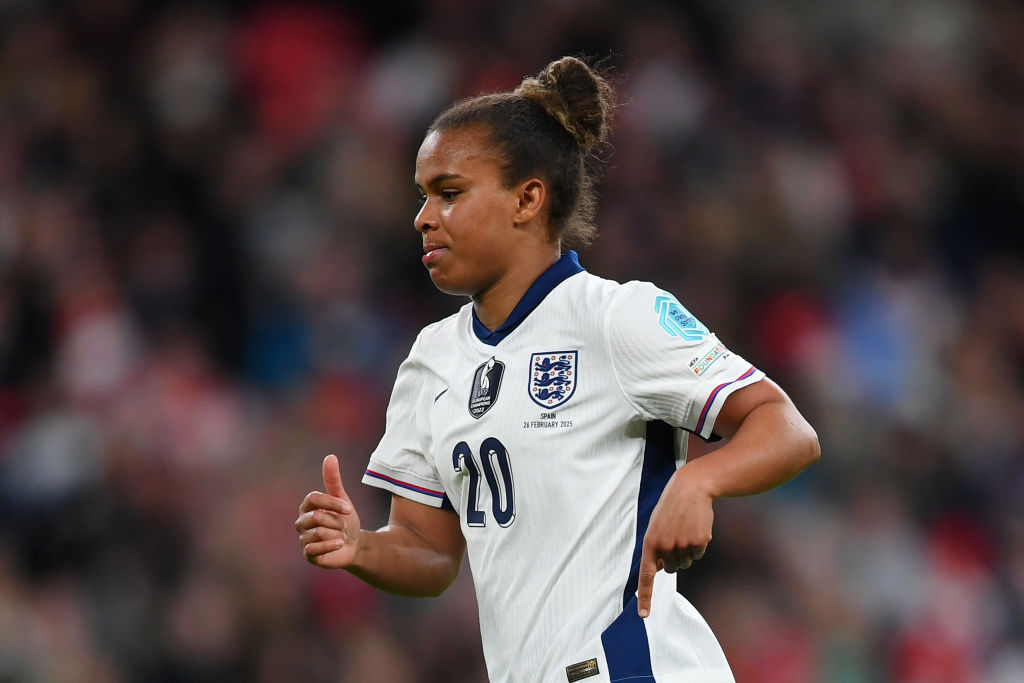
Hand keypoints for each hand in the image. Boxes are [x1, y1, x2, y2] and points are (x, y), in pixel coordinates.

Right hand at [296, 454, 362, 567]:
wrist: (354, 545)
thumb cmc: (345, 520)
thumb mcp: (342, 499)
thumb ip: (333, 480)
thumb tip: (330, 456)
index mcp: (307, 506)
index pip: (313, 498)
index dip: (333, 503)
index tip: (348, 509)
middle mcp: (301, 522)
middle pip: (317, 517)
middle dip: (337, 522)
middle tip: (343, 526)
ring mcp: (303, 538)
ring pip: (319, 533)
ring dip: (337, 534)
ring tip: (341, 536)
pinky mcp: (308, 554)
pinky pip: (315, 548)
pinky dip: (332, 546)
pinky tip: (340, 544)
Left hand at [636, 469, 713, 617]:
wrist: (691, 487)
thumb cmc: (671, 506)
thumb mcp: (656, 525)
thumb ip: (656, 547)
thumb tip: (661, 568)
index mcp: (650, 542)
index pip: (646, 576)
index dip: (645, 597)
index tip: (643, 615)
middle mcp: (666, 547)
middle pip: (672, 569)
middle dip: (674, 557)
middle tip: (676, 534)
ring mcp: (683, 545)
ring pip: (686, 562)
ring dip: (687, 550)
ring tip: (685, 527)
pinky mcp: (699, 541)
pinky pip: (699, 553)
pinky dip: (699, 544)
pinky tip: (696, 527)